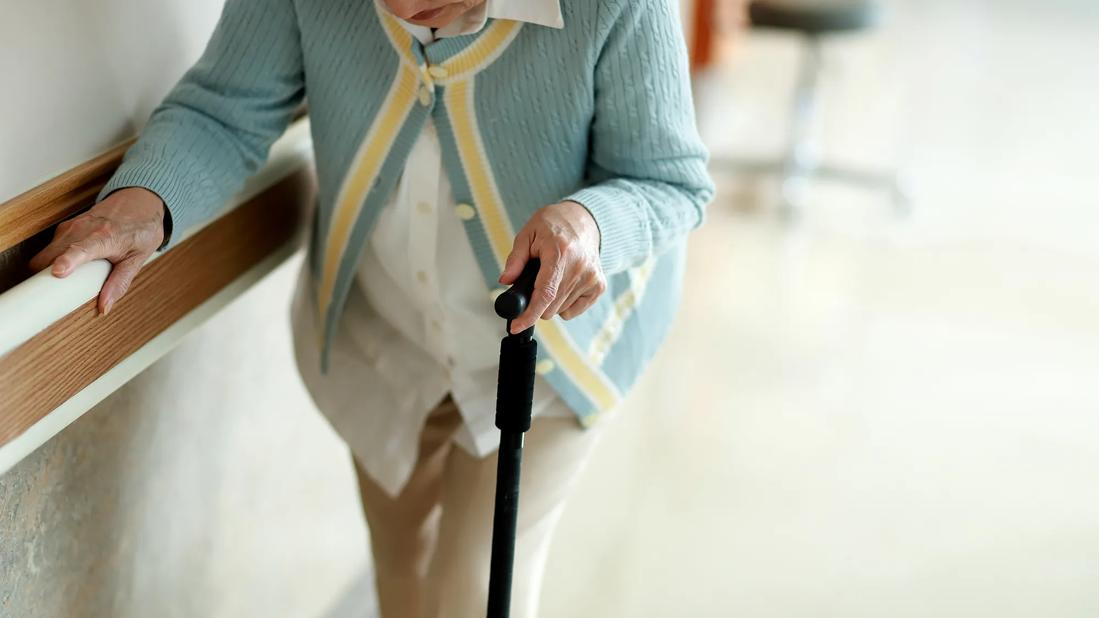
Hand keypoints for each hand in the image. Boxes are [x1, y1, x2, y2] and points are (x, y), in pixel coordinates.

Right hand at [29, 187, 165, 315]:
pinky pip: (51, 247)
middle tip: (58, 293)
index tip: (58, 272)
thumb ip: (120, 282)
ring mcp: (71, 226)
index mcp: (105, 237)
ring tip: (64, 280)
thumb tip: (105, 306)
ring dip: (49, 268)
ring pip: (46, 252)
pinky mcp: (66, 227)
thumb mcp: (138, 258)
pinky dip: (53, 259)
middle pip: (52, 255)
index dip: (68, 261)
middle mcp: (83, 229)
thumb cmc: (141, 229)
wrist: (139, 201)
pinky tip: (68, 265)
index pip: (82, 249)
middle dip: (47, 275)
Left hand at [500, 201, 605, 333]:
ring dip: (550, 301)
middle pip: (550, 307)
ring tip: (552, 277)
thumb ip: (516, 259)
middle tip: (534, 283)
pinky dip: (564, 303)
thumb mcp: (528, 234)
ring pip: (560, 311)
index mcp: (560, 253)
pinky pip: (573, 310)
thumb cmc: (553, 226)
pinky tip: (564, 283)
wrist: (583, 220)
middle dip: (536, 302)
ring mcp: (591, 278)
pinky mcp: (599, 286)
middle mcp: (579, 267)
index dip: (529, 314)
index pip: (545, 293)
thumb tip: (506, 281)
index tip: (516, 327)